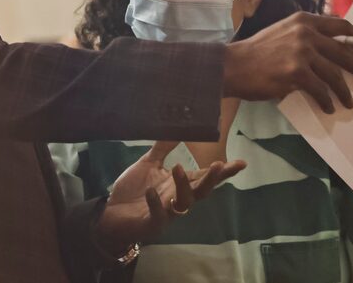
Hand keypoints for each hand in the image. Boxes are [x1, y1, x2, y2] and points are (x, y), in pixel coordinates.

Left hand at [94, 141, 245, 253]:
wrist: (111, 214)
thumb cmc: (133, 190)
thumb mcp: (148, 165)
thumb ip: (163, 148)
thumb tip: (176, 128)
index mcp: (178, 184)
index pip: (204, 176)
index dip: (222, 171)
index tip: (241, 162)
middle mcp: (177, 199)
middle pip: (201, 191)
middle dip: (212, 179)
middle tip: (220, 165)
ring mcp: (166, 213)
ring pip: (184, 203)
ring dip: (184, 185)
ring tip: (177, 167)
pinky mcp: (152, 224)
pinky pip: (158, 215)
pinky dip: (156, 203)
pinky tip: (152, 192)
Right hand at [223, 12, 352, 112]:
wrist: (232, 66)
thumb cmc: (255, 53)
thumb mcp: (282, 34)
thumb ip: (304, 36)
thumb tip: (330, 52)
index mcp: (303, 20)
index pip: (341, 26)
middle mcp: (305, 33)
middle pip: (343, 51)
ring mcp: (301, 52)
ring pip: (335, 74)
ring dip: (345, 90)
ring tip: (349, 102)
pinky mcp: (296, 72)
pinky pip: (320, 89)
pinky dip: (326, 101)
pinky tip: (328, 107)